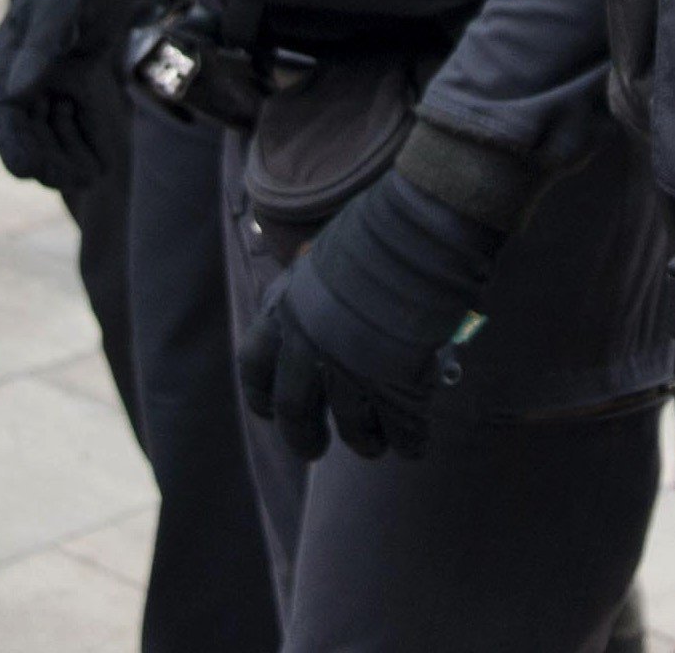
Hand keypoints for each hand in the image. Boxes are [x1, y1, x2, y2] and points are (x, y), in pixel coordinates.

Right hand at [0, 0, 130, 193]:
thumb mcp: (56, 8)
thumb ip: (38, 48)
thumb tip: (19, 94)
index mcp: (9, 58)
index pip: (3, 111)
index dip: (11, 143)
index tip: (24, 171)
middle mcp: (27, 75)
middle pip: (30, 129)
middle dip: (48, 157)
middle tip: (72, 180)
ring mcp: (53, 79)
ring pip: (54, 129)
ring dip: (67, 155)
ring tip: (90, 176)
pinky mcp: (78, 79)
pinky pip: (78, 118)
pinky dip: (86, 140)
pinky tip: (100, 162)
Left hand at [237, 168, 503, 461]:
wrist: (420, 227)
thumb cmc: (380, 231)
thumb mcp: (324, 260)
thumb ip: (315, 299)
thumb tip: (324, 326)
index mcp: (285, 309)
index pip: (254, 366)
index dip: (261, 395)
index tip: (270, 410)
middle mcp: (308, 345)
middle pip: (294, 411)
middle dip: (303, 437)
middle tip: (314, 447)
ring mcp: (351, 367)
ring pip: (351, 427)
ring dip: (363, 441)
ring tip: (373, 445)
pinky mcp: (396, 382)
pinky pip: (400, 428)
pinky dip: (408, 440)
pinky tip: (414, 443)